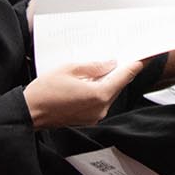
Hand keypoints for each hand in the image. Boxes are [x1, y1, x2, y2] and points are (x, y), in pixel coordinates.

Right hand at [25, 60, 144, 128]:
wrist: (30, 112)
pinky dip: (98, 90)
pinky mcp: (88, 119)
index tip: (144, 56)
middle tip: (119, 56)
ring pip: (108, 93)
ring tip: (100, 66)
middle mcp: (100, 108)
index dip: (134, 64)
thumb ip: (93, 66)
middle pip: (117, 85)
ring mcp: (95, 116)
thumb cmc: (45, 92)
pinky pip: (100, 101)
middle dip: (118, 70)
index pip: (123, 76)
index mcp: (99, 95)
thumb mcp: (69, 69)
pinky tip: (90, 80)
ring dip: (107, 80)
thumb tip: (110, 63)